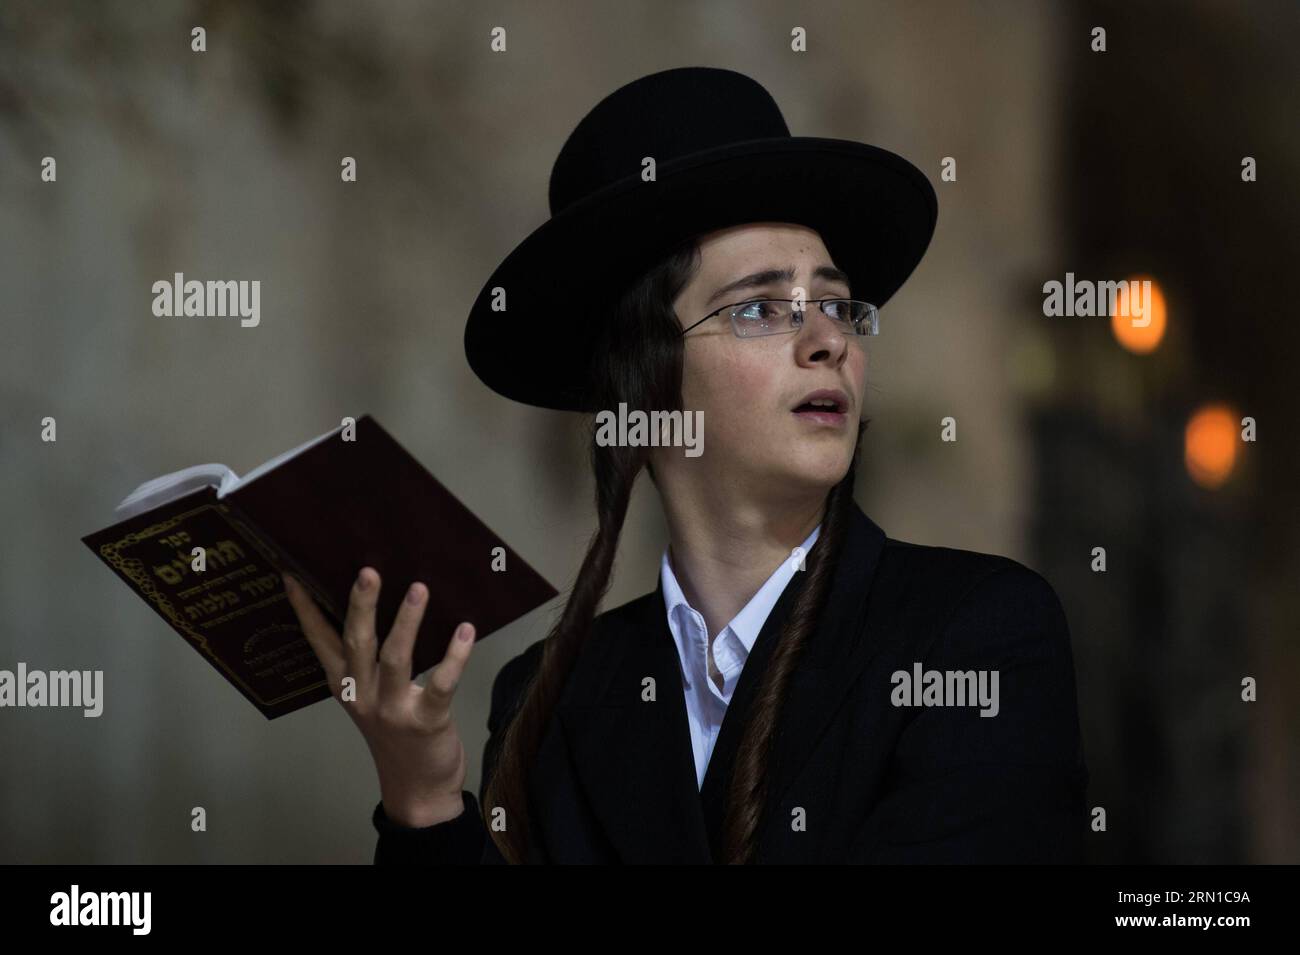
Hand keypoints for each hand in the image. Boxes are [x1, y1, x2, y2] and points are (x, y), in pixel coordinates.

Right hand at [282, 567, 477, 827]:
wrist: (417, 789)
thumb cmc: (396, 731)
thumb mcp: (368, 696)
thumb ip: (366, 660)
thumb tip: (373, 604)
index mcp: (344, 684)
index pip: (319, 640)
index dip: (306, 609)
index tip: (293, 575)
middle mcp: (362, 694)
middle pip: (357, 643)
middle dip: (360, 606)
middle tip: (367, 571)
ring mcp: (392, 709)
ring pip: (395, 659)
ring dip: (407, 622)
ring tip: (418, 589)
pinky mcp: (426, 721)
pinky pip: (441, 684)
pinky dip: (455, 656)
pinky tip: (465, 630)